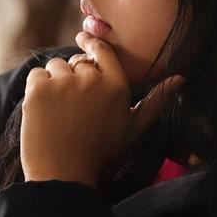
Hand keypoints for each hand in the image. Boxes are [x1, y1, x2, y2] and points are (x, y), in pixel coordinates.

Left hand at [19, 31, 183, 186]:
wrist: (64, 174)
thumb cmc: (101, 154)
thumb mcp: (134, 129)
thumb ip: (156, 101)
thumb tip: (180, 78)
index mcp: (117, 85)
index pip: (102, 50)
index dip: (91, 45)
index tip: (83, 41)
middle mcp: (91, 79)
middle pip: (77, 61)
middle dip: (74, 76)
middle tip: (73, 105)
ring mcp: (63, 82)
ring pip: (55, 66)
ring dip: (55, 82)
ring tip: (59, 110)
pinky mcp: (39, 89)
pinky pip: (36, 75)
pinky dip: (37, 89)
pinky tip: (44, 111)